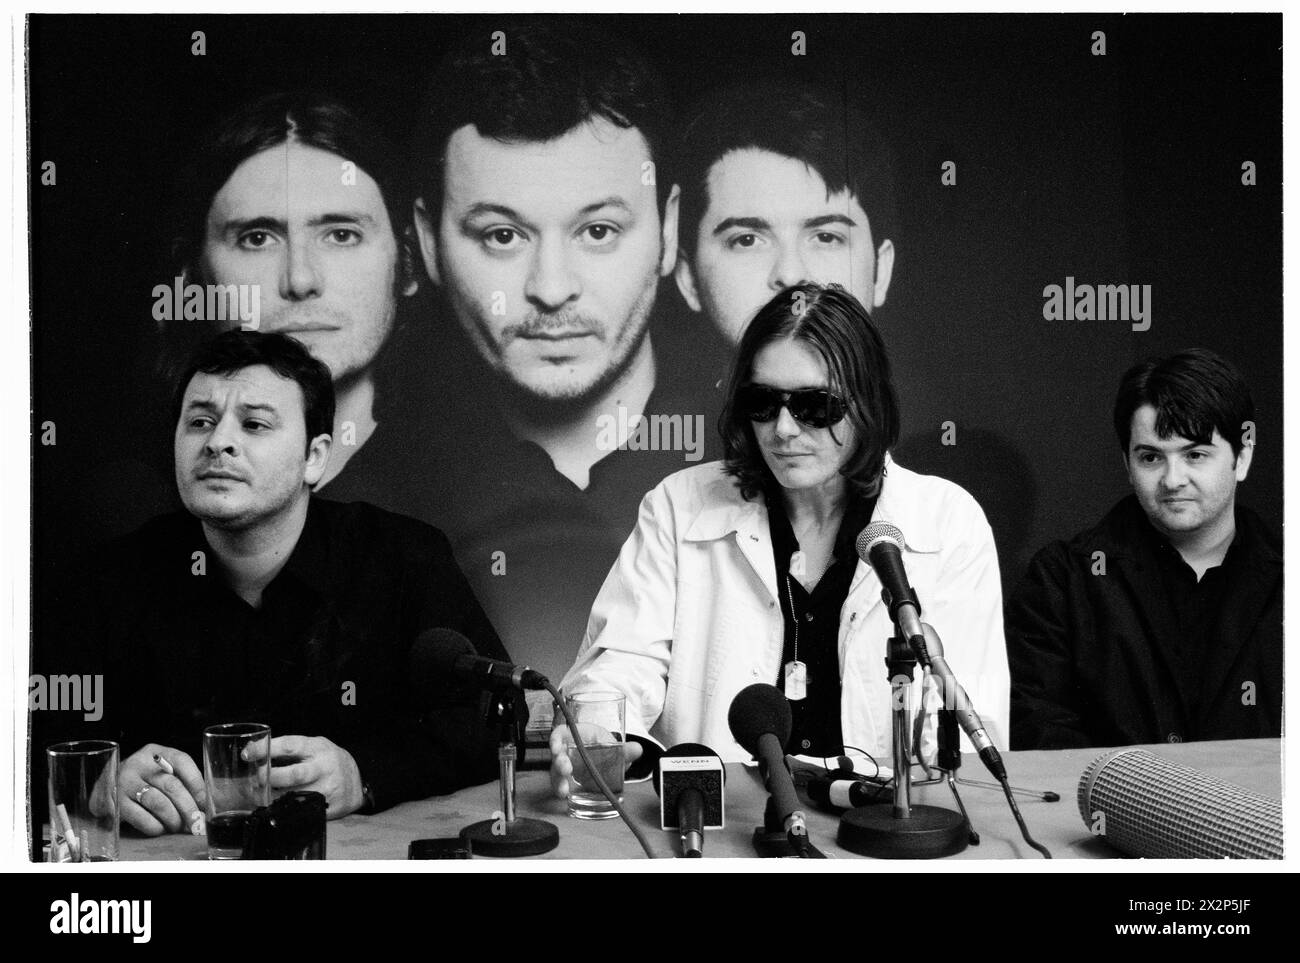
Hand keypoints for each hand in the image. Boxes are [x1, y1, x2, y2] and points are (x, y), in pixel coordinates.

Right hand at [118, 744, 205, 835]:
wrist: (103, 787)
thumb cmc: (142, 781)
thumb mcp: (159, 771)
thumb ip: (181, 782)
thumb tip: (204, 808)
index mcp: (156, 752)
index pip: (182, 761)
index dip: (198, 784)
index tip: (205, 803)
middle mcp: (139, 763)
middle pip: (172, 785)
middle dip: (188, 808)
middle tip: (196, 823)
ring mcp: (125, 782)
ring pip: (158, 802)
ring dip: (173, 819)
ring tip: (179, 827)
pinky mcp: (115, 802)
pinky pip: (140, 817)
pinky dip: (155, 826)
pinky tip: (160, 829)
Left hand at [248, 735, 363, 818]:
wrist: (356, 781)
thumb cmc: (327, 761)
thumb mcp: (314, 747)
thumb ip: (289, 749)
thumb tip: (251, 752)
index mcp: (318, 748)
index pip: (289, 746)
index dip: (266, 749)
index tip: (247, 754)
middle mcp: (324, 768)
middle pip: (294, 774)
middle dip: (270, 777)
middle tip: (256, 778)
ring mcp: (327, 790)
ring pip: (294, 796)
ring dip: (271, 797)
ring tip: (259, 794)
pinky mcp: (327, 808)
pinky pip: (300, 810)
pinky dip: (283, 809)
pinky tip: (274, 806)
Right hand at [548, 724, 641, 799]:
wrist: (600, 755)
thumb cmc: (600, 745)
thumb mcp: (611, 745)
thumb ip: (624, 749)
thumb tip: (638, 749)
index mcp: (573, 736)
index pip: (559, 735)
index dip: (556, 740)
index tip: (557, 746)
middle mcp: (565, 751)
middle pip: (557, 756)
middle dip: (560, 763)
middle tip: (566, 769)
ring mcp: (563, 766)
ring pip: (556, 772)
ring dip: (559, 780)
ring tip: (564, 790)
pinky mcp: (565, 780)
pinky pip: (560, 784)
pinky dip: (560, 790)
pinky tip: (564, 795)